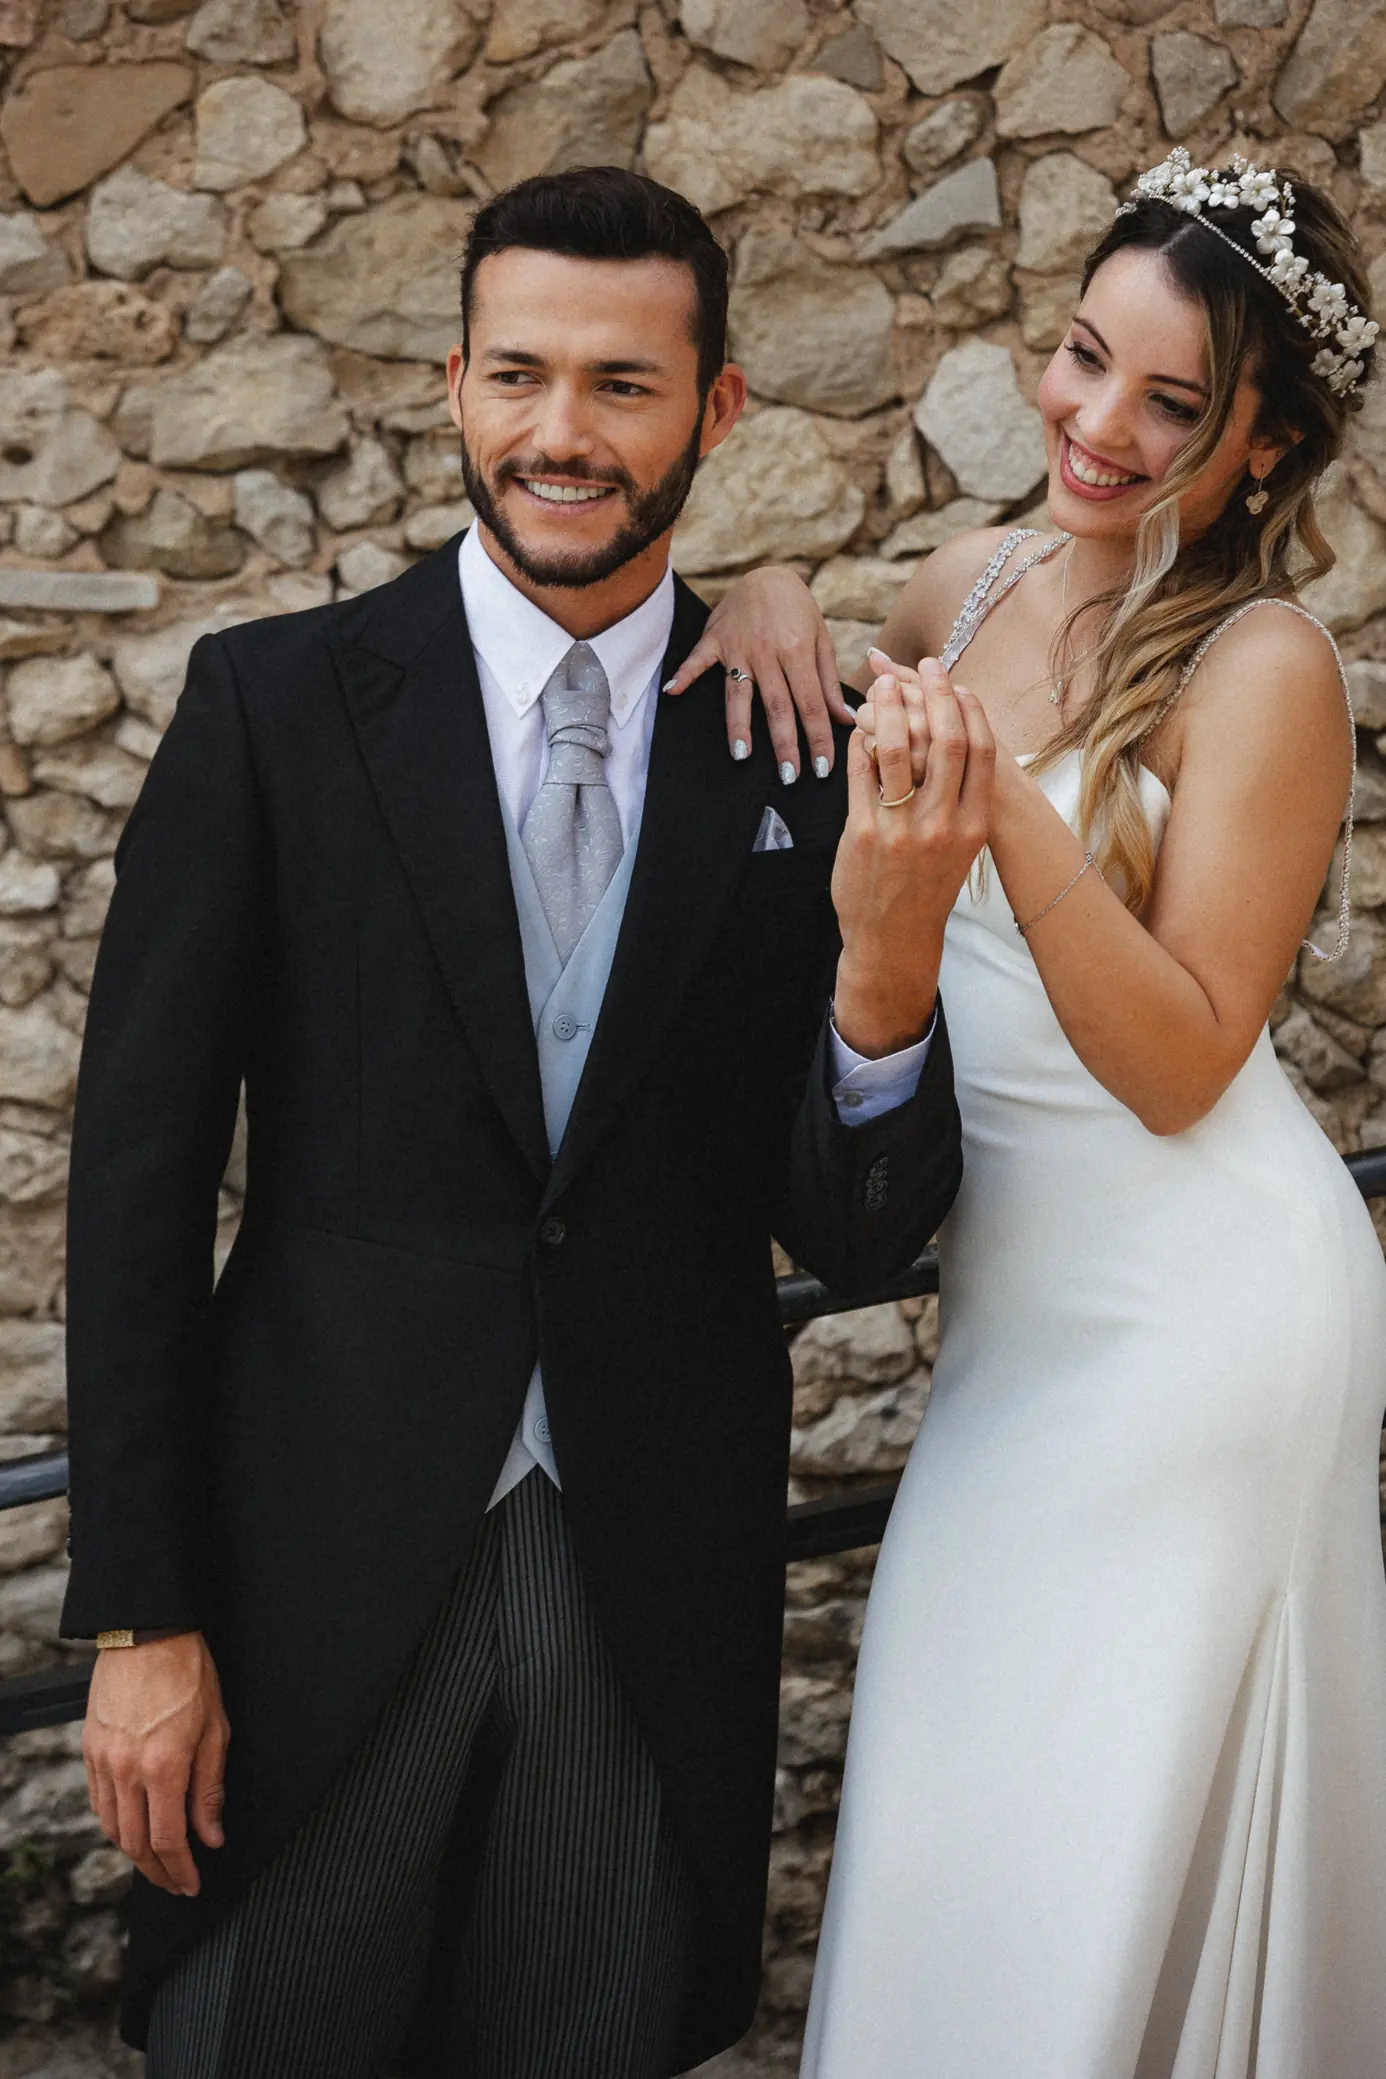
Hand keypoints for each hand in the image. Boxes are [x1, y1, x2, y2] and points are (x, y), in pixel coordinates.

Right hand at [84, 1631, 228, 1896]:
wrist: (147, 1634)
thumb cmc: (188, 1673)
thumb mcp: (216, 1729)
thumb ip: (210, 1788)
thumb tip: (211, 1835)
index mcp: (163, 1766)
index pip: (168, 1840)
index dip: (181, 1870)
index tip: (192, 1883)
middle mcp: (126, 1770)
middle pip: (136, 1844)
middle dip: (158, 1872)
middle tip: (176, 1883)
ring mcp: (103, 1761)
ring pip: (112, 1828)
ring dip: (134, 1854)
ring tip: (157, 1863)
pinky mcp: (90, 1750)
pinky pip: (98, 1802)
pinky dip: (114, 1824)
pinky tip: (132, 1828)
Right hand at [662, 565, 852, 778]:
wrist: (768, 573)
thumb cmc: (798, 610)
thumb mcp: (821, 639)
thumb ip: (828, 681)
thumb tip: (842, 719)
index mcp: (798, 651)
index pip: (811, 704)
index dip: (818, 738)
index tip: (823, 768)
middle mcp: (768, 652)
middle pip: (777, 706)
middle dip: (785, 745)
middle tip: (790, 777)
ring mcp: (739, 647)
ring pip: (739, 693)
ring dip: (740, 726)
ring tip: (742, 755)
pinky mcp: (716, 640)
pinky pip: (698, 660)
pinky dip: (684, 674)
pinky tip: (672, 692)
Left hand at [832, 659, 994, 1056]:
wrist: (895, 939)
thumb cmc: (928, 886)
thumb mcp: (960, 846)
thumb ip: (959, 797)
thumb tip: (952, 736)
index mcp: (974, 824)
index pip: (982, 750)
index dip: (971, 708)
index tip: (959, 683)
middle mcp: (942, 824)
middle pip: (946, 739)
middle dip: (936, 692)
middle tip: (925, 664)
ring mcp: (901, 829)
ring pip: (899, 748)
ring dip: (890, 707)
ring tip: (883, 683)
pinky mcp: (862, 834)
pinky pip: (862, 772)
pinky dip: (861, 742)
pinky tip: (860, 728)